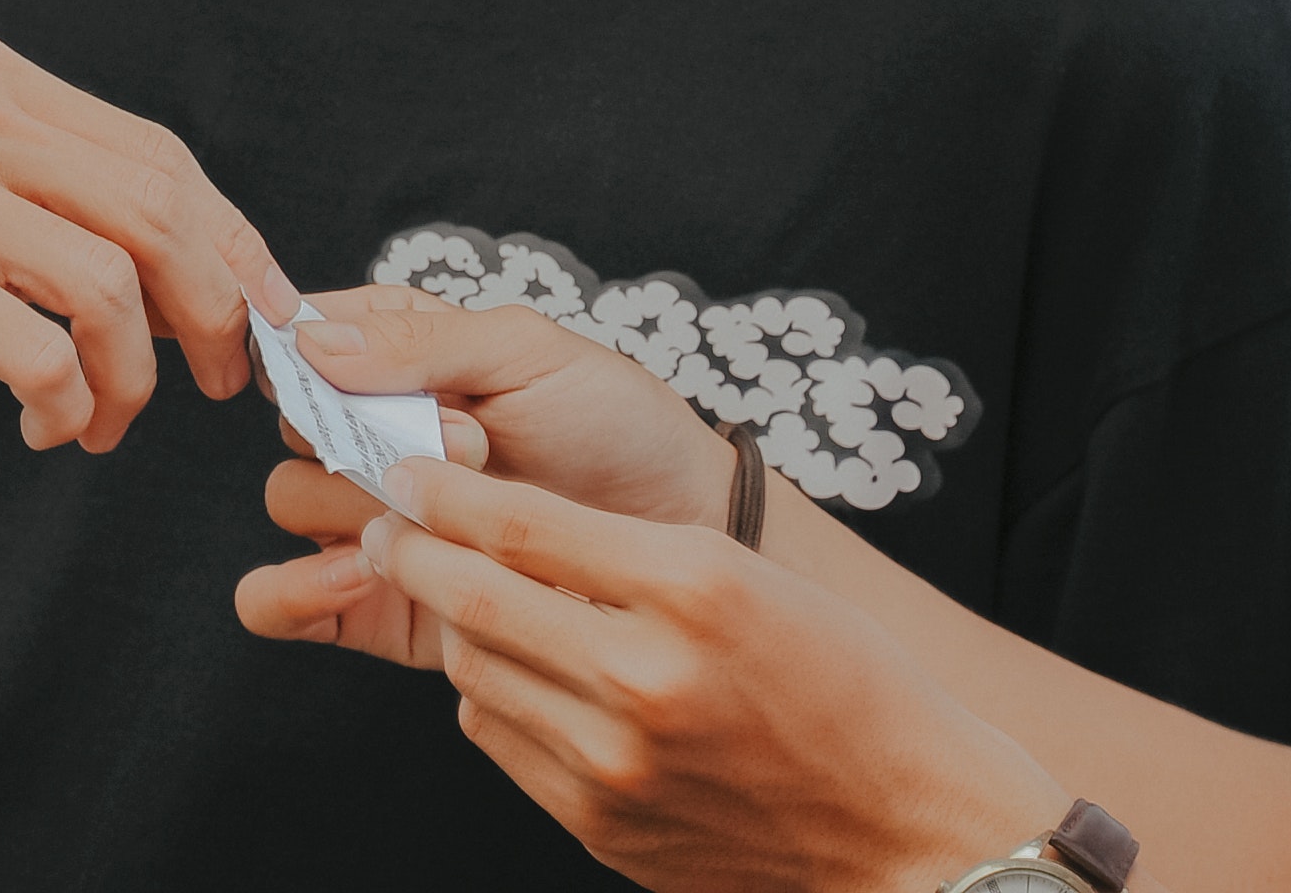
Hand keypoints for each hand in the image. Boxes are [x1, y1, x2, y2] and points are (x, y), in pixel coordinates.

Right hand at [0, 31, 292, 451]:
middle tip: (217, 384)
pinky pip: (40, 349)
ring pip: (111, 285)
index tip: (265, 317)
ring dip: (132, 378)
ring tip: (100, 422)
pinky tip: (43, 426)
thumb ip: (32, 191)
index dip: (232, 243)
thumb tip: (172, 268)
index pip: (160, 156)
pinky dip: (66, 403)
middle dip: (215, 313)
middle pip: (160, 212)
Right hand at [238, 286, 735, 657]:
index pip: (305, 336)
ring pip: (287, 503)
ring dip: (342, 505)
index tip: (365, 369)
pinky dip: (293, 591)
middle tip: (464, 448)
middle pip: (294, 423)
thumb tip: (310, 339)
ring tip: (427, 521)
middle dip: (362, 432)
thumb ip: (421, 343)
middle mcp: (374, 433)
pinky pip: (278, 603)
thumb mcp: (529, 353)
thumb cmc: (615, 426)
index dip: (318, 351)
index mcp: (400, 355)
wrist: (680, 534)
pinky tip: (359, 577)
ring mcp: (373, 517)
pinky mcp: (375, 601)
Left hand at [352, 454, 1071, 892]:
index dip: (444, 487)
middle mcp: (645, 677)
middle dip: (413, 548)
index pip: (522, 523)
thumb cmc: (844, 682)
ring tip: (452, 589)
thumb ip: (625, 549)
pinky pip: (504, 741)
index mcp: (692, 589)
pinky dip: (495, 695)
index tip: (407, 465)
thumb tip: (499, 526)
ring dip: (453, 624)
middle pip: (475, 598)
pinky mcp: (602, 823)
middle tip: (385, 521)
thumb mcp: (747, 575)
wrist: (905, 825)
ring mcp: (617, 763)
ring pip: (477, 672)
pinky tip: (514, 669)